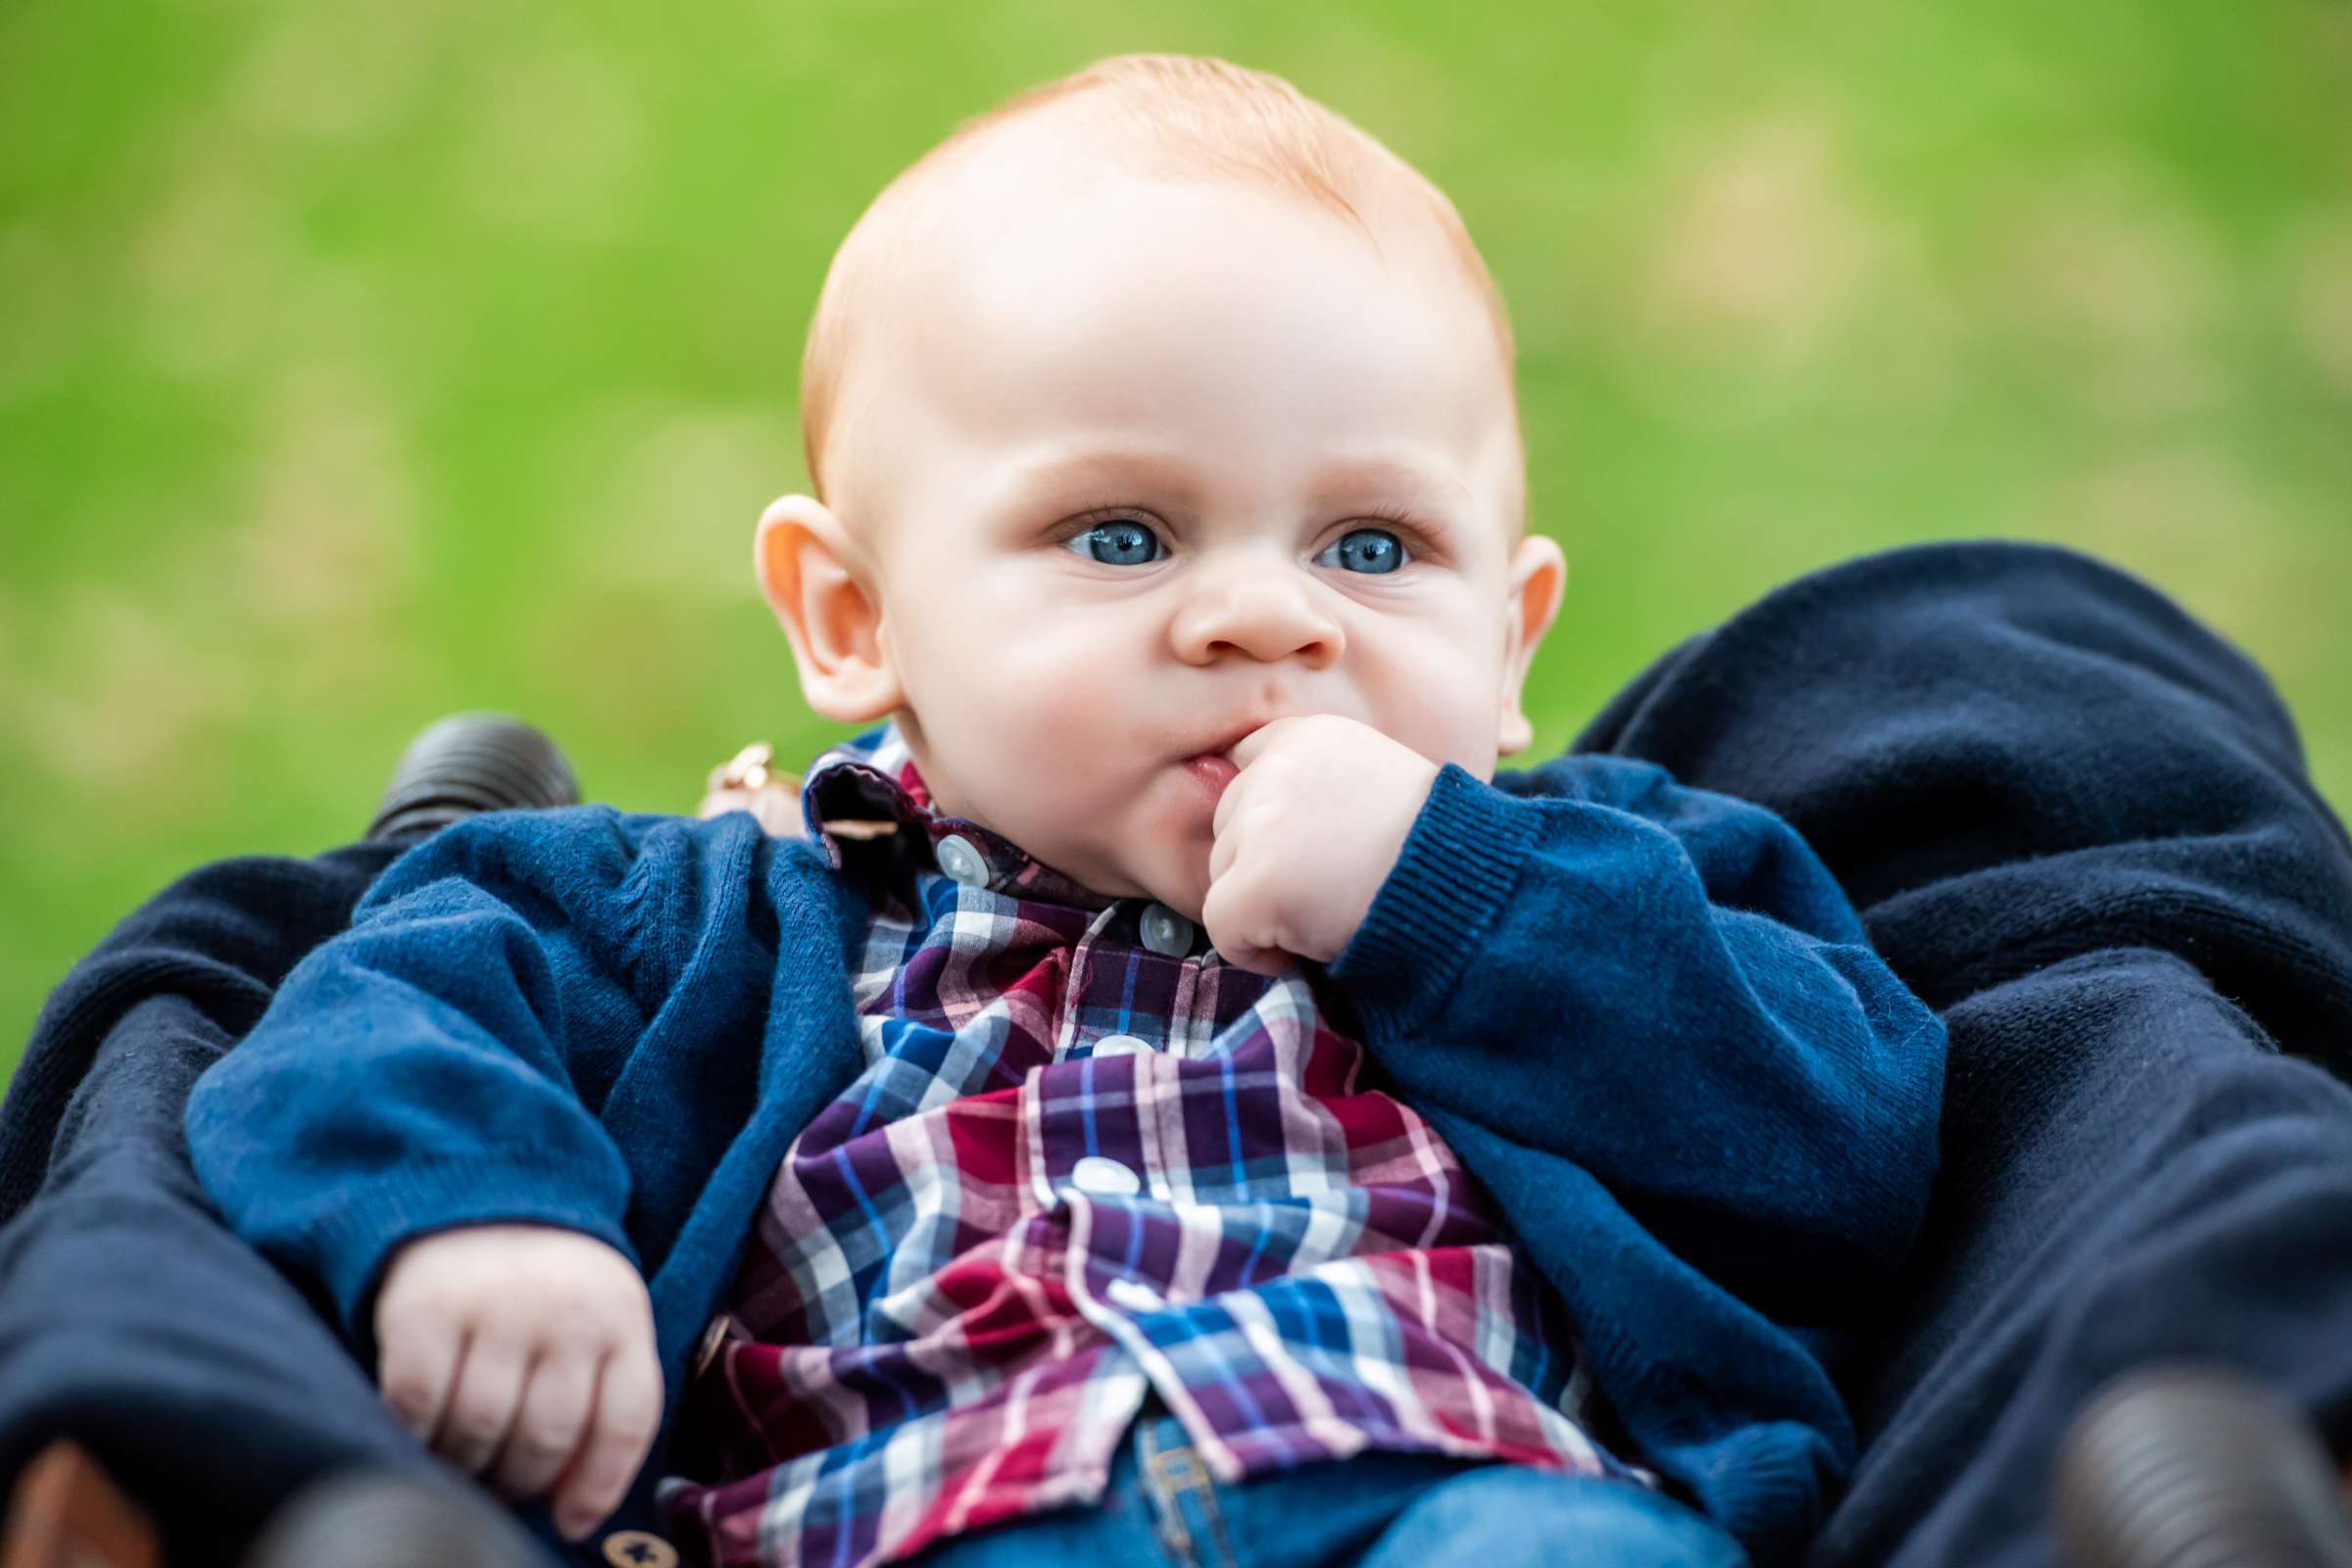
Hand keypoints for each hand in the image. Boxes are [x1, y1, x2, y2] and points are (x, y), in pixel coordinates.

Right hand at [373, 1223, 661, 1540]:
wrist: (478, 1192)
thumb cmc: (548, 1283)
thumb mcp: (601, 1318)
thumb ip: (603, 1397)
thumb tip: (575, 1515)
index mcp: (620, 1316)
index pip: (624, 1422)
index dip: (598, 1486)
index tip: (569, 1522)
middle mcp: (563, 1311)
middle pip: (545, 1440)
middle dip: (520, 1479)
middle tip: (502, 1478)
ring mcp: (494, 1308)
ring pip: (480, 1432)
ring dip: (466, 1463)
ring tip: (463, 1452)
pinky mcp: (423, 1309)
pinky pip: (415, 1405)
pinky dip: (412, 1433)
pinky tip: (420, 1427)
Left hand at [1201, 715, 1440, 975]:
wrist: (1470, 889)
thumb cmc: (1437, 851)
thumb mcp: (1379, 785)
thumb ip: (1318, 786)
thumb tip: (1248, 813)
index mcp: (1308, 735)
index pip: (1246, 766)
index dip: (1270, 819)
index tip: (1311, 847)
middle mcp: (1275, 768)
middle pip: (1228, 826)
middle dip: (1265, 863)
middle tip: (1332, 886)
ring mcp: (1260, 824)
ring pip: (1223, 875)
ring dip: (1263, 906)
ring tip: (1331, 911)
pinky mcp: (1255, 883)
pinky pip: (1223, 928)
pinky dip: (1255, 952)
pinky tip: (1307, 947)